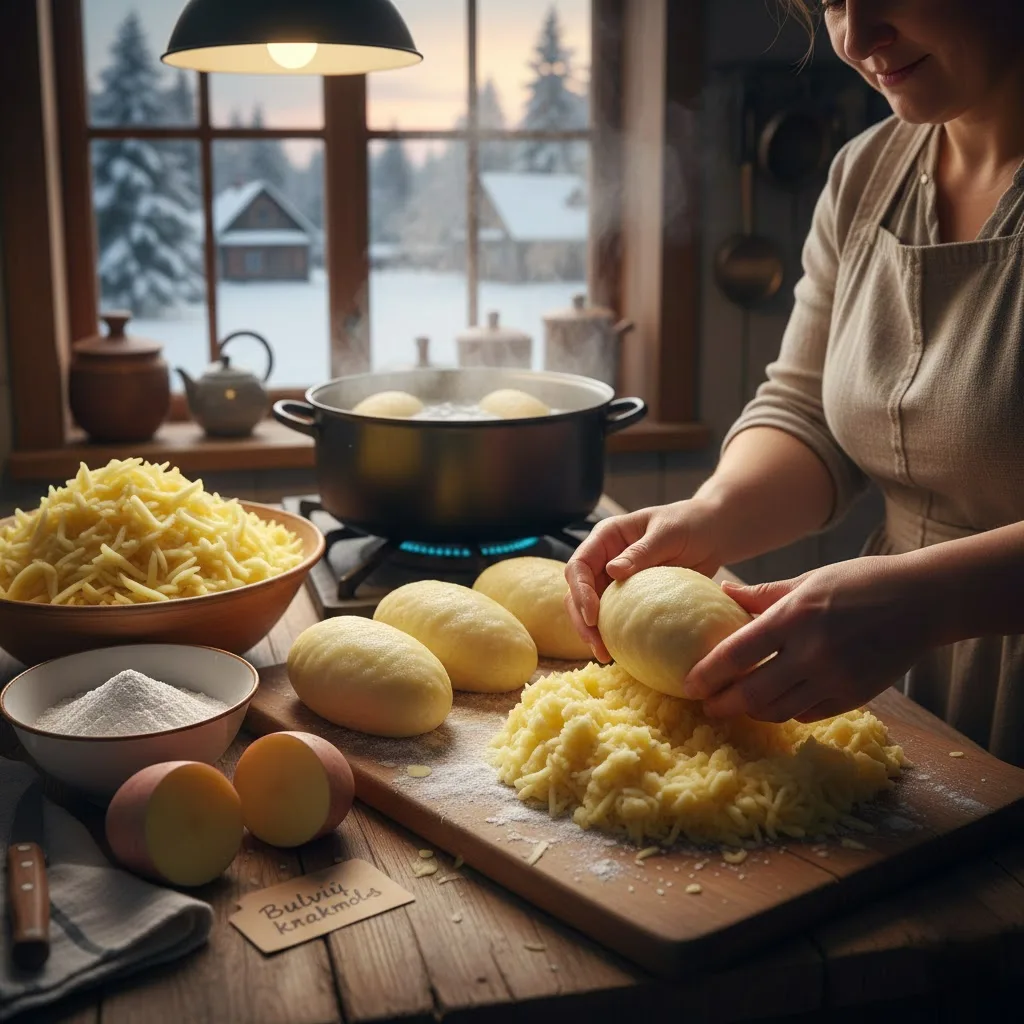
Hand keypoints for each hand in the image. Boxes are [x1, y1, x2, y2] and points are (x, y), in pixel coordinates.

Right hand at [564, 499, 724, 661]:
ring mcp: (614, 579)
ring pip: (591, 608)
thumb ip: (641, 551)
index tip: (593, 616)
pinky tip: (620, 652)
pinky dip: (612, 634)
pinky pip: (613, 617)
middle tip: (597, 646)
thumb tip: (612, 571)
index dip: (580, 591)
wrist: (712, 534)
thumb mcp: (667, 534)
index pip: (579, 565)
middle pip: (577, 591)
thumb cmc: (690, 524)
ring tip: (605, 656)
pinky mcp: (628, 597)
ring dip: (593, 632)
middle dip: (582, 619)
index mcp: (606, 537)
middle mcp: (604, 559)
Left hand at [683, 556, 934, 722]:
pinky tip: (775, 703)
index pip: (736, 654)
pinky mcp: (854, 697)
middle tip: (706, 705)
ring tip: (737, 705)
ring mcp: (835, 679)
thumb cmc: (860, 582)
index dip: (707, 673)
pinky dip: (786, 711)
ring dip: (752, 711)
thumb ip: (764, 593)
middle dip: (722, 704)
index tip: (689, 684)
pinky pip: (807, 713)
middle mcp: (812, 652)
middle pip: (752, 693)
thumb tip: (724, 592)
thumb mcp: (808, 580)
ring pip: (778, 710)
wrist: (922, 600)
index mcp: (794, 617)